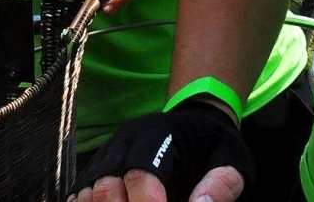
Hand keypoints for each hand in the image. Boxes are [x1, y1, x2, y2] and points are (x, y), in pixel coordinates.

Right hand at [73, 103, 250, 201]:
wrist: (195, 121)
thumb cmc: (214, 145)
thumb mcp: (232, 161)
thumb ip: (221, 185)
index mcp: (158, 135)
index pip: (142, 173)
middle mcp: (125, 142)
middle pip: (107, 186)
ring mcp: (107, 155)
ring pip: (87, 191)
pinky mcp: (98, 169)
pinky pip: (80, 193)